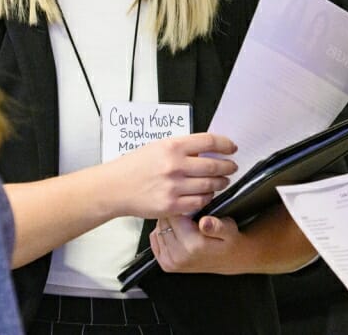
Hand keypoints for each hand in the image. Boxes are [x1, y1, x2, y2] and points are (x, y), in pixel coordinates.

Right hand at [106, 133, 236, 218]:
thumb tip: (207, 150)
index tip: (232, 148)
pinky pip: (199, 202)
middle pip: (214, 165)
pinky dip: (207, 198)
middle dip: (228, 166)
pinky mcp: (171, 205)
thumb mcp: (158, 146)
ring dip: (221, 183)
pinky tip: (208, 194)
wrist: (115, 187)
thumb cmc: (134, 166)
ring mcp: (174, 187)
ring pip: (210, 185)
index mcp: (172, 146)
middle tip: (232, 167)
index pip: (209, 142)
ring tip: (222, 181)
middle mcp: (175, 165)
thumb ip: (182, 148)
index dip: (225, 144)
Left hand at [149, 214, 243, 273]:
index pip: (173, 215)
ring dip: (168, 226)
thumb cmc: (227, 241)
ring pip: (158, 230)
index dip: (181, 208)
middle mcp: (179, 256)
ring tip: (184, 226)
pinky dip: (163, 234)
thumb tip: (205, 223)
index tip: (191, 211)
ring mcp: (171, 262)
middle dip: (174, 217)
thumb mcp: (229, 229)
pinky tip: (176, 234)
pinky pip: (155, 240)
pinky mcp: (167, 265)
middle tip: (188, 218)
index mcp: (192, 245)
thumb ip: (217, 226)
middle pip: (164, 223)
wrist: (228, 260)